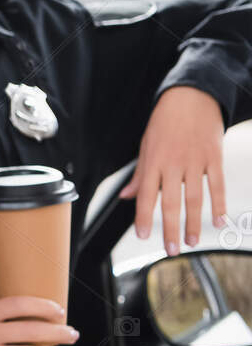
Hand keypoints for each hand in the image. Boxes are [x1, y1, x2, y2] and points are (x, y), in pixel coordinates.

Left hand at [119, 85, 227, 255]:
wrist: (192, 96)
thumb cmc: (165, 122)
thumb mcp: (146, 146)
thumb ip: (139, 175)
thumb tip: (125, 197)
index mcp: (153, 162)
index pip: (146, 196)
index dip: (144, 218)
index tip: (144, 236)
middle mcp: (173, 164)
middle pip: (171, 202)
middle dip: (170, 229)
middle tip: (172, 249)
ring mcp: (195, 161)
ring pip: (195, 198)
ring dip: (194, 223)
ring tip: (192, 241)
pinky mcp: (214, 157)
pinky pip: (217, 185)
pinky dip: (219, 204)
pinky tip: (219, 220)